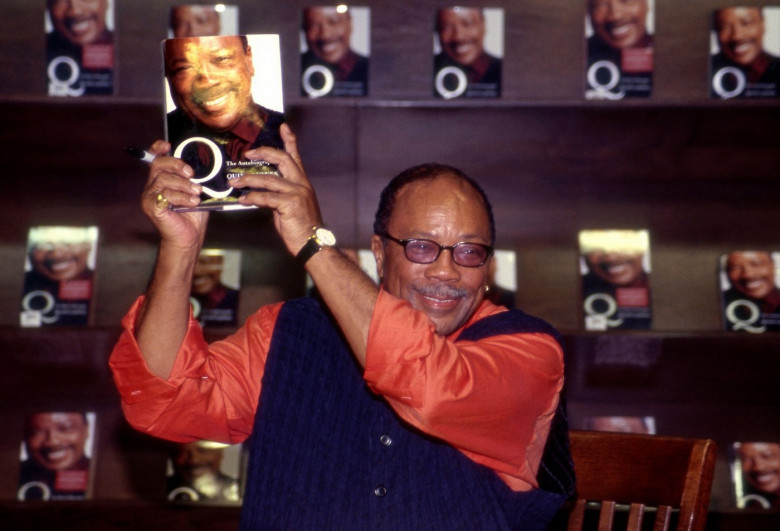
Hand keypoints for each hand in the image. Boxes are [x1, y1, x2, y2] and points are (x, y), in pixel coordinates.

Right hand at [141, 140, 207, 251]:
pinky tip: (192, 202)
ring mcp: (149, 196)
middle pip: (158, 164)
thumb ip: (195, 179)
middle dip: (176, 165)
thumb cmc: (193, 215)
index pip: (155, 158)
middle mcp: (152, 186)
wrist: (188, 238)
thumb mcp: (196, 192)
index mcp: (162, 179)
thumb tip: (207, 165)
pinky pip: (165, 195)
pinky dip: (182, 197)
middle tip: (191, 174)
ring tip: (197, 192)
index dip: (158, 149)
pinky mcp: (151, 207)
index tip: (169, 146)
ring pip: (163, 179)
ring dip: (184, 184)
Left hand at [232, 124, 323, 255]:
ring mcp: (297, 193)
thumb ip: (278, 195)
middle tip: (247, 154)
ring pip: (268, 179)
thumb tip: (260, 192)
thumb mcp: (290, 207)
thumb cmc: (301, 228)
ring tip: (234, 182)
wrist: (313, 244)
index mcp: (302, 183)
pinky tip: (243, 200)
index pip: (295, 156)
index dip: (289, 140)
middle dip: (264, 153)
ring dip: (248, 179)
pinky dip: (252, 198)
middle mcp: (302, 184)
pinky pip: (266, 197)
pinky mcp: (290, 204)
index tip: (283, 127)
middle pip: (283, 159)